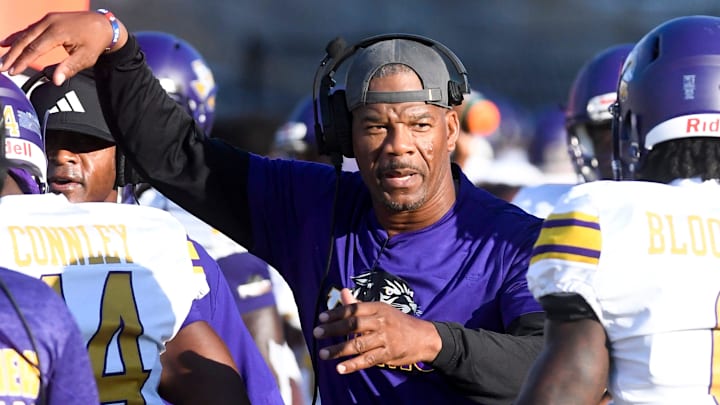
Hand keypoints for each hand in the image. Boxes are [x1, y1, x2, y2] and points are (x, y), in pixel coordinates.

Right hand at [0, 11, 128, 84]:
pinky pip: (30, 29)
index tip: (13, 71)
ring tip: (2, 57)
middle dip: (12, 55)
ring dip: (12, 45)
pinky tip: (8, 42)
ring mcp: (48, 19)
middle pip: (25, 40)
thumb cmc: (95, 41)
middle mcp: (49, 22)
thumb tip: (55, 80)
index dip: (22, 61)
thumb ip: (69, 68)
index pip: (34, 49)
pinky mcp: (49, 19)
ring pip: (25, 33)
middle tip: (2, 67)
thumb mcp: (85, 58)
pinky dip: (19, 36)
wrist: (103, 25)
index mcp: (57, 32)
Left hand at [313, 288, 441, 373]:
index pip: (354, 309)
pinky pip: (368, 360)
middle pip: (354, 325)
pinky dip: (353, 365)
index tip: (321, 318)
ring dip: (339, 350)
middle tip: (317, 333)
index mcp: (378, 308)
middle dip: (333, 329)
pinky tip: (340, 368)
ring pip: (358, 344)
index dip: (336, 313)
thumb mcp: (381, 310)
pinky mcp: (388, 354)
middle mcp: (381, 322)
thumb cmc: (398, 322)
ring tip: (323, 353)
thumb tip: (343, 292)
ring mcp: (385, 338)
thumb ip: (359, 304)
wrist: (424, 337)